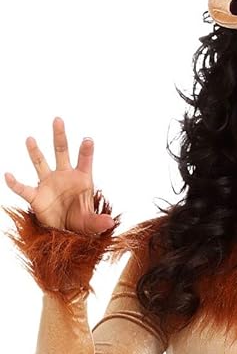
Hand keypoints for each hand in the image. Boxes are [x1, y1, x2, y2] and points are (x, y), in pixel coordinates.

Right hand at [4, 117, 114, 235]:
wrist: (65, 233)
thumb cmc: (80, 223)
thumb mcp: (91, 224)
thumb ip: (99, 222)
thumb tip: (109, 222)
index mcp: (81, 179)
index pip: (84, 161)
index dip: (86, 151)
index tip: (88, 140)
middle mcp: (64, 176)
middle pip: (61, 151)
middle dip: (60, 136)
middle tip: (58, 120)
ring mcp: (49, 183)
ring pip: (41, 162)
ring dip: (35, 152)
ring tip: (30, 139)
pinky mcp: (36, 196)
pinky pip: (23, 189)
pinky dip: (15, 183)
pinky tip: (8, 176)